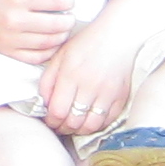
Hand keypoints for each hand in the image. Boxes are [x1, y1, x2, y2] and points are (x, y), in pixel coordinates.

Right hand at [0, 0, 73, 66]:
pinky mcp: (6, 51)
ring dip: (61, 37)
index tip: (68, 2)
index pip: (55, 2)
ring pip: (48, 43)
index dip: (67, 2)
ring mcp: (11, 39)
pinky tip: (51, 44)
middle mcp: (15, 20)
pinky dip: (48, 53)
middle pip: (56, 25)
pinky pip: (34, 57)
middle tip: (69, 17)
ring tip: (62, 30)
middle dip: (68, 21)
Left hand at [37, 8, 142, 134]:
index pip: (57, 111)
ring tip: (74, 126)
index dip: (51, 121)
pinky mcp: (121, 96)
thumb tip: (43, 104)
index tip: (50, 120)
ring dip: (79, 130)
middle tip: (60, 126)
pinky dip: (97, 125)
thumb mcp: (60, 56)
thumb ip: (48, 80)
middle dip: (63, 128)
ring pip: (90, 126)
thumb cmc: (86, 43)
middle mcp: (89, 86)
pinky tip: (89, 120)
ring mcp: (107, 93)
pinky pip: (108, 121)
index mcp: (71, 75)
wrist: (118, 35)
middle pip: (73, 122)